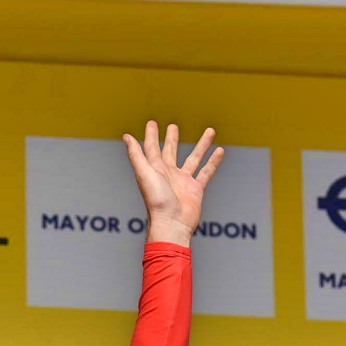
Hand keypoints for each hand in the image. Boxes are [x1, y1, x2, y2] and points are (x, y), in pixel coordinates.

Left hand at [123, 121, 224, 246]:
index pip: (151, 148)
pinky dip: (213, 162)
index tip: (152, 123)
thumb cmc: (156, 200)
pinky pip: (206, 172)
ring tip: (210, 130)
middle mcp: (168, 174)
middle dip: (171, 138)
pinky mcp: (196, 189)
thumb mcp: (144, 173)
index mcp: (154, 169)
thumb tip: (126, 136)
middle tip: (173, 126)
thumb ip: (136, 154)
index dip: (151, 135)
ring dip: (201, 144)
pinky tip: (220, 151)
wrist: (172, 223)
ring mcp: (183, 181)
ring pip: (193, 158)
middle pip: (170, 151)